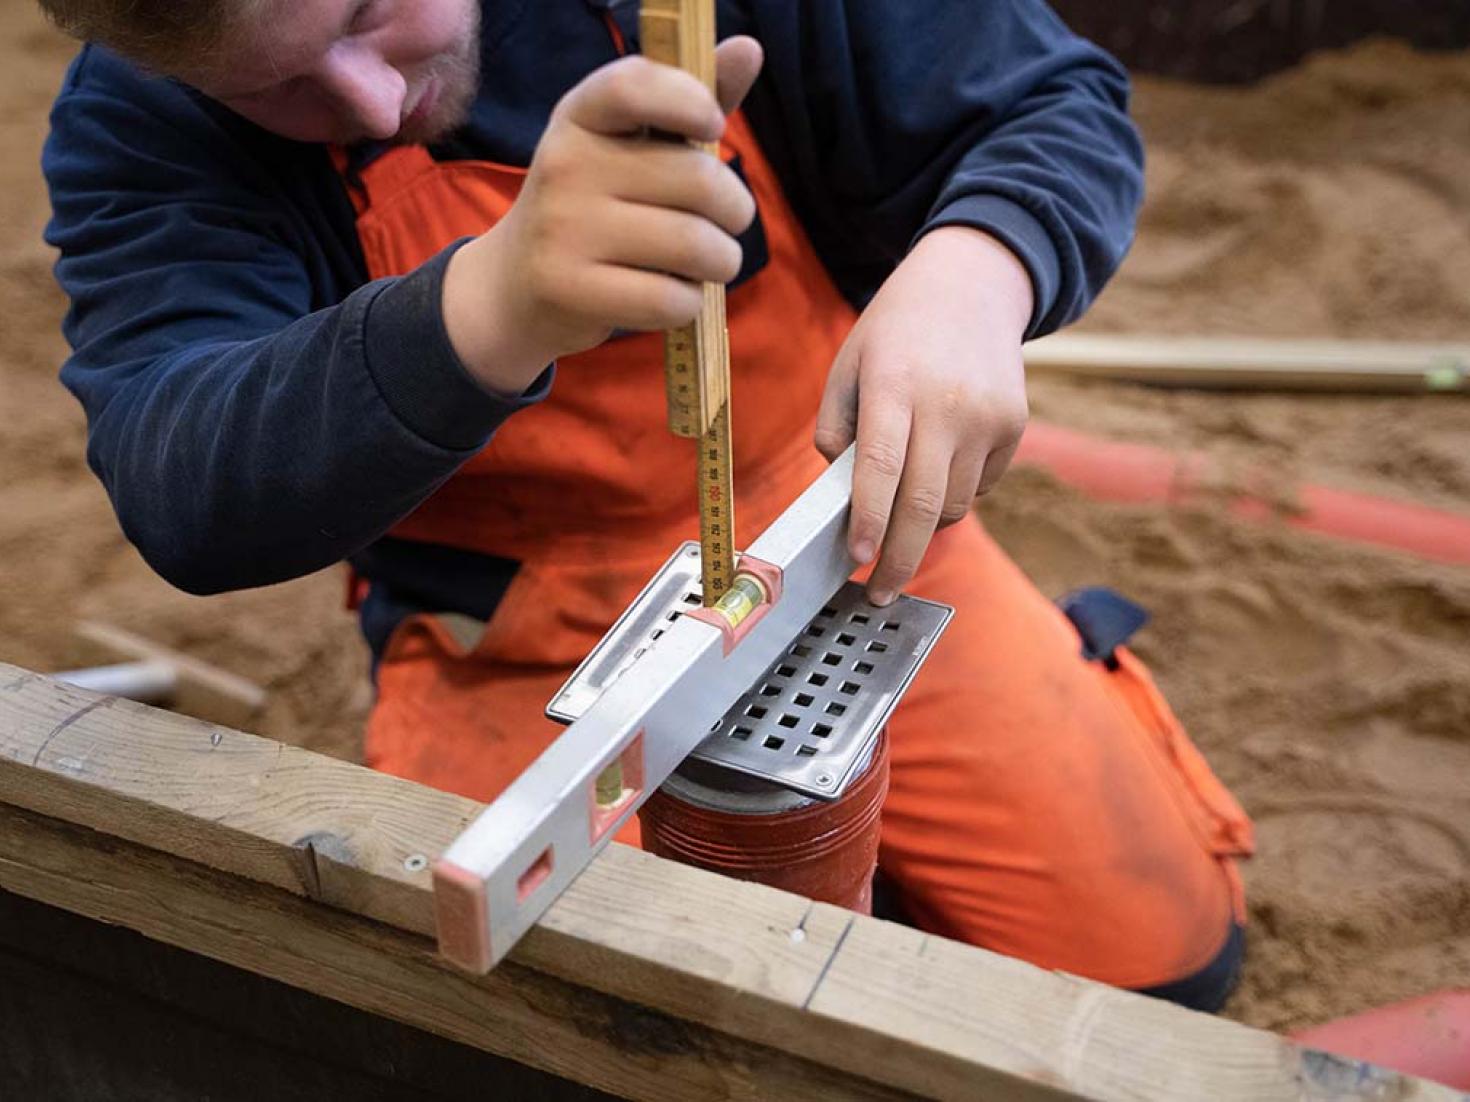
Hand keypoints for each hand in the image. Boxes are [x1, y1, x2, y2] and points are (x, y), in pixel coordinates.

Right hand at [441, 38, 764, 394]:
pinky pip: (670, 298)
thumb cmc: (594, 207)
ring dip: (721, 261)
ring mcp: (563, 229)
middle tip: (727, 224)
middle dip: (736, 210)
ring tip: (708, 262)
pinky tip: (676, 296)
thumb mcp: (628, 148)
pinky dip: (690, 303)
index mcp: (581, 116)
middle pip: (698, 180)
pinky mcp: (571, 289)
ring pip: (693, 245)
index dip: (689, 99)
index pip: (634, 86)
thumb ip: (688, 103)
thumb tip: (748, 49)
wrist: (516, 285)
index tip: (714, 125)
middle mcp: (566, 165)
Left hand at [814, 226, 1032, 604]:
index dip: (869, 520)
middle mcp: (947, 403)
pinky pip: (978, 487)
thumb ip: (837, 430)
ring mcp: (988, 417)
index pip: (881, 467)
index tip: (858, 558)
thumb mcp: (849, 365)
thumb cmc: (895, 332)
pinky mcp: (1014, 426)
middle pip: (923, 503)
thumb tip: (842, 498)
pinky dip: (953, 493)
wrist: (972, 285)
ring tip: (902, 507)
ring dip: (922, 522)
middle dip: (899, 558)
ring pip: (952, 504)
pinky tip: (940, 459)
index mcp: (894, 384)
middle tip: (880, 592)